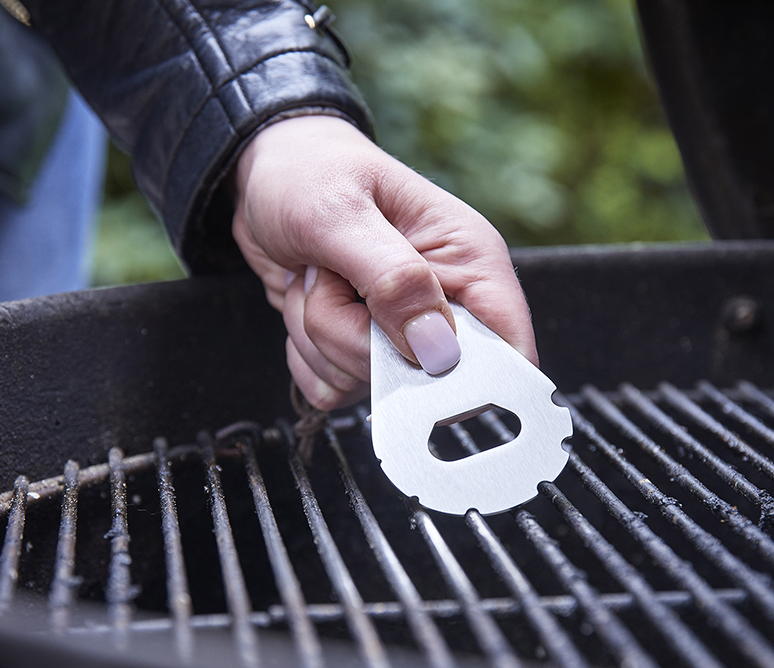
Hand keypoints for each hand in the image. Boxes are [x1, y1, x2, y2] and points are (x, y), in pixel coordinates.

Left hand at [232, 115, 537, 409]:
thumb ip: (393, 279)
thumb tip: (438, 349)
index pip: (508, 347)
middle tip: (333, 280)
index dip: (471, 375)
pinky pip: (336, 389)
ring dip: (322, 338)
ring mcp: (400, 333)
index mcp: (469, 260)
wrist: (265, 175)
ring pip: (369, 386)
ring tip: (317, 279)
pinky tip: (307, 304)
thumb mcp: (343, 214)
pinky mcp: (360, 350)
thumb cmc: (310, 173)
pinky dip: (306, 355)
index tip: (410, 357)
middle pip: (424, 378)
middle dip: (356, 339)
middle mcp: (443, 303)